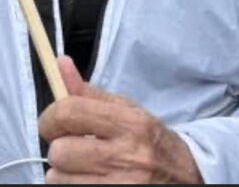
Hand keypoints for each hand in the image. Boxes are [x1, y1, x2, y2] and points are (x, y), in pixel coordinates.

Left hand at [39, 57, 202, 183]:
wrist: (188, 178)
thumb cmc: (151, 142)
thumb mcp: (127, 111)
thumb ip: (90, 93)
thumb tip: (60, 64)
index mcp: (130, 123)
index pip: (69, 113)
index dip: (49, 118)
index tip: (51, 124)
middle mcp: (128, 156)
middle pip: (60, 152)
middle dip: (60, 149)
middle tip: (73, 148)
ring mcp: (123, 186)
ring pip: (60, 179)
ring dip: (64, 174)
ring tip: (83, 168)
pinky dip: (73, 186)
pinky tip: (89, 180)